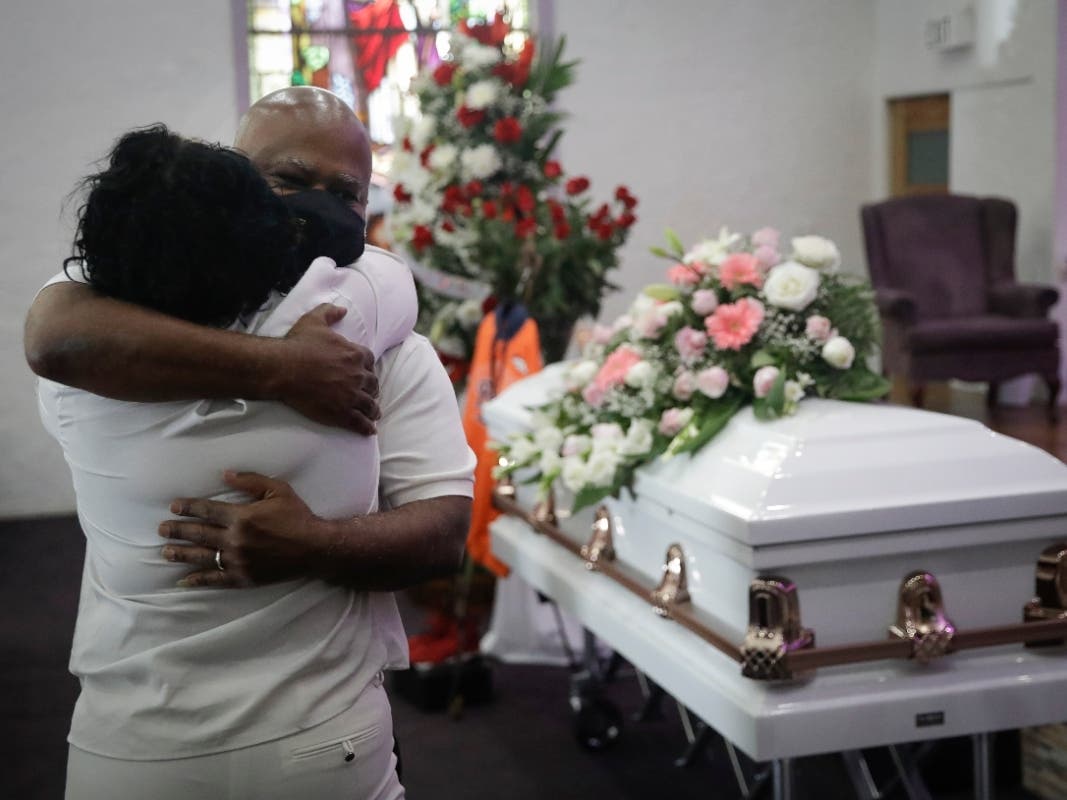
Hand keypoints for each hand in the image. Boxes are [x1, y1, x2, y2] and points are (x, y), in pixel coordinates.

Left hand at [159, 471, 332, 587]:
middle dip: (178, 530)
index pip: (207, 511)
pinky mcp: (243, 577)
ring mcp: (237, 561)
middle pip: (199, 534)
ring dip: (181, 554)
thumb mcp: (278, 490)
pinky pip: (215, 579)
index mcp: (241, 517)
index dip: (188, 508)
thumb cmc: (298, 516)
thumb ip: (251, 481)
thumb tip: (225, 475)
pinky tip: (184, 580)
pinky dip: (198, 580)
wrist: (315, 548)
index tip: (174, 507)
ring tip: (165, 552)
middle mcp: (234, 540)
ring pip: (202, 557)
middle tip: (161, 529)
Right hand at [275, 304, 379, 434]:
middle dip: (371, 389)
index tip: (365, 373)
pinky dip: (367, 427)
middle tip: (369, 394)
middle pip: (372, 384)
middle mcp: (358, 376)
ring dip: (373, 410)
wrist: (283, 368)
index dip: (368, 369)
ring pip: (370, 405)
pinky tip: (370, 431)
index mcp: (355, 354)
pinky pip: (360, 423)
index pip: (370, 362)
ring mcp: (352, 396)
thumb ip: (330, 312)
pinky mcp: (342, 413)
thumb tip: (342, 309)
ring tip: (374, 414)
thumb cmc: (298, 344)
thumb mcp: (314, 320)